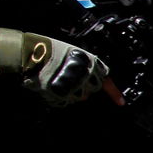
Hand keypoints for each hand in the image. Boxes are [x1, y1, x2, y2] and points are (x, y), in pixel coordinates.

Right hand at [0, 29, 118, 106]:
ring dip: (72, 91)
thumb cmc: (50, 49)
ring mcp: (74, 86)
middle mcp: (85, 76)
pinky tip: (54, 86)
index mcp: (90, 64)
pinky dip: (61, 96)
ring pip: (79, 96)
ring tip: (59, 79)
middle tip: (72, 78)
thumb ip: (86, 64)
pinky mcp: (62, 94)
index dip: (114, 93)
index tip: (121, 102)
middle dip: (85, 87)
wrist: (31, 54)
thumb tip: (95, 76)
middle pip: (92, 90)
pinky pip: (66, 101)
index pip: (107, 81)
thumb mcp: (74, 52)